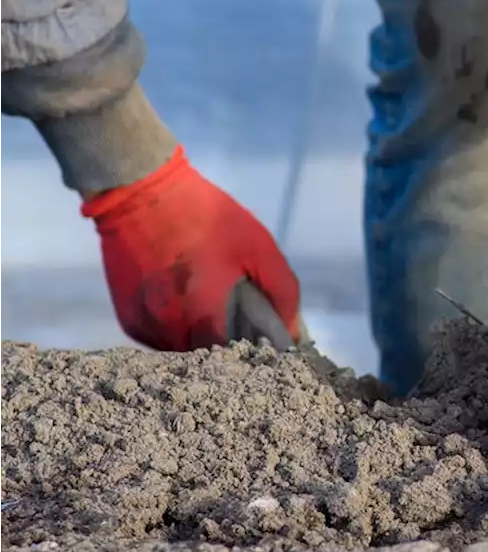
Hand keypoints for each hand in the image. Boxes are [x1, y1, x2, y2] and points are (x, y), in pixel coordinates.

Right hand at [82, 147, 300, 351]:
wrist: (140, 193)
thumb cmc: (207, 215)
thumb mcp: (258, 246)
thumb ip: (281, 291)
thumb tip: (292, 331)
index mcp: (207, 311)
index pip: (240, 356)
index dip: (257, 350)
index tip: (268, 338)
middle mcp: (172, 327)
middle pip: (211, 358)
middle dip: (230, 345)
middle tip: (241, 320)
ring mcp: (147, 327)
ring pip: (186, 352)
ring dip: (203, 339)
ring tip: (212, 308)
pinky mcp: (130, 321)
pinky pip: (163, 341)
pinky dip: (180, 331)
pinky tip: (187, 303)